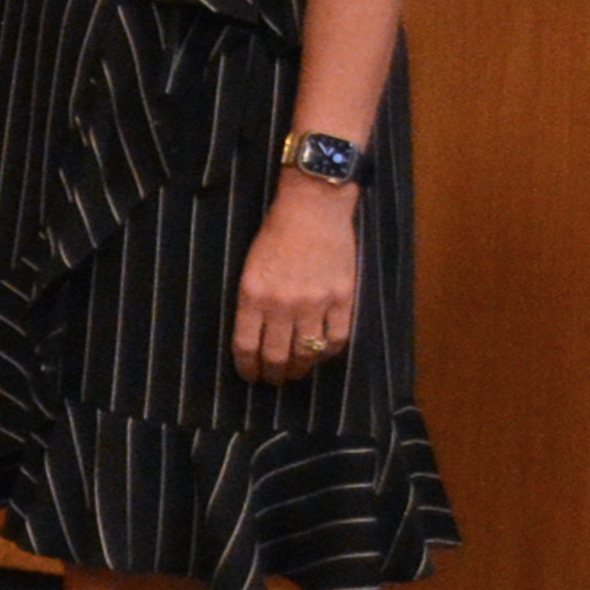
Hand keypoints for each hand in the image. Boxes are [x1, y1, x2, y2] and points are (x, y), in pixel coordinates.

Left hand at [233, 177, 357, 385]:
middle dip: (274, 374)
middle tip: (274, 380)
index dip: (248, 368)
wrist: (313, 209)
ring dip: (300, 369)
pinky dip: (328, 352)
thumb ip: (253, 303)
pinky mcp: (343, 298)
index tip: (250, 376)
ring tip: (296, 373)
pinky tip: (322, 353)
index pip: (247, 346)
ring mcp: (316, 303)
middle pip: (277, 356)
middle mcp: (282, 305)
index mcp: (253, 296)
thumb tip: (256, 336)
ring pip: (307, 352)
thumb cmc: (275, 235)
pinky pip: (338, 338)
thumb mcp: (250, 269)